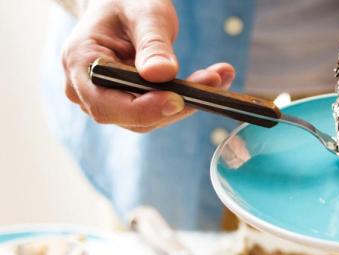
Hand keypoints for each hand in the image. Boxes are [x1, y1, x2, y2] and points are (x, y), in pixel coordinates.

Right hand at [61, 0, 234, 131]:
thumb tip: (162, 74)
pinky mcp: (128, 103)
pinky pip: (159, 110)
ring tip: (220, 76)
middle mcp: (85, 89)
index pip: (107, 104)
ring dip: (189, 102)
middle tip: (215, 81)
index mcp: (79, 63)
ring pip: (151, 119)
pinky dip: (187, 98)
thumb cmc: (129, 2)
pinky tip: (215, 81)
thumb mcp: (144, 14)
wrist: (123, 4)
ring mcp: (106, 100)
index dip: (144, 108)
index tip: (180, 99)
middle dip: (177, 104)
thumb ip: (152, 44)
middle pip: (133, 117)